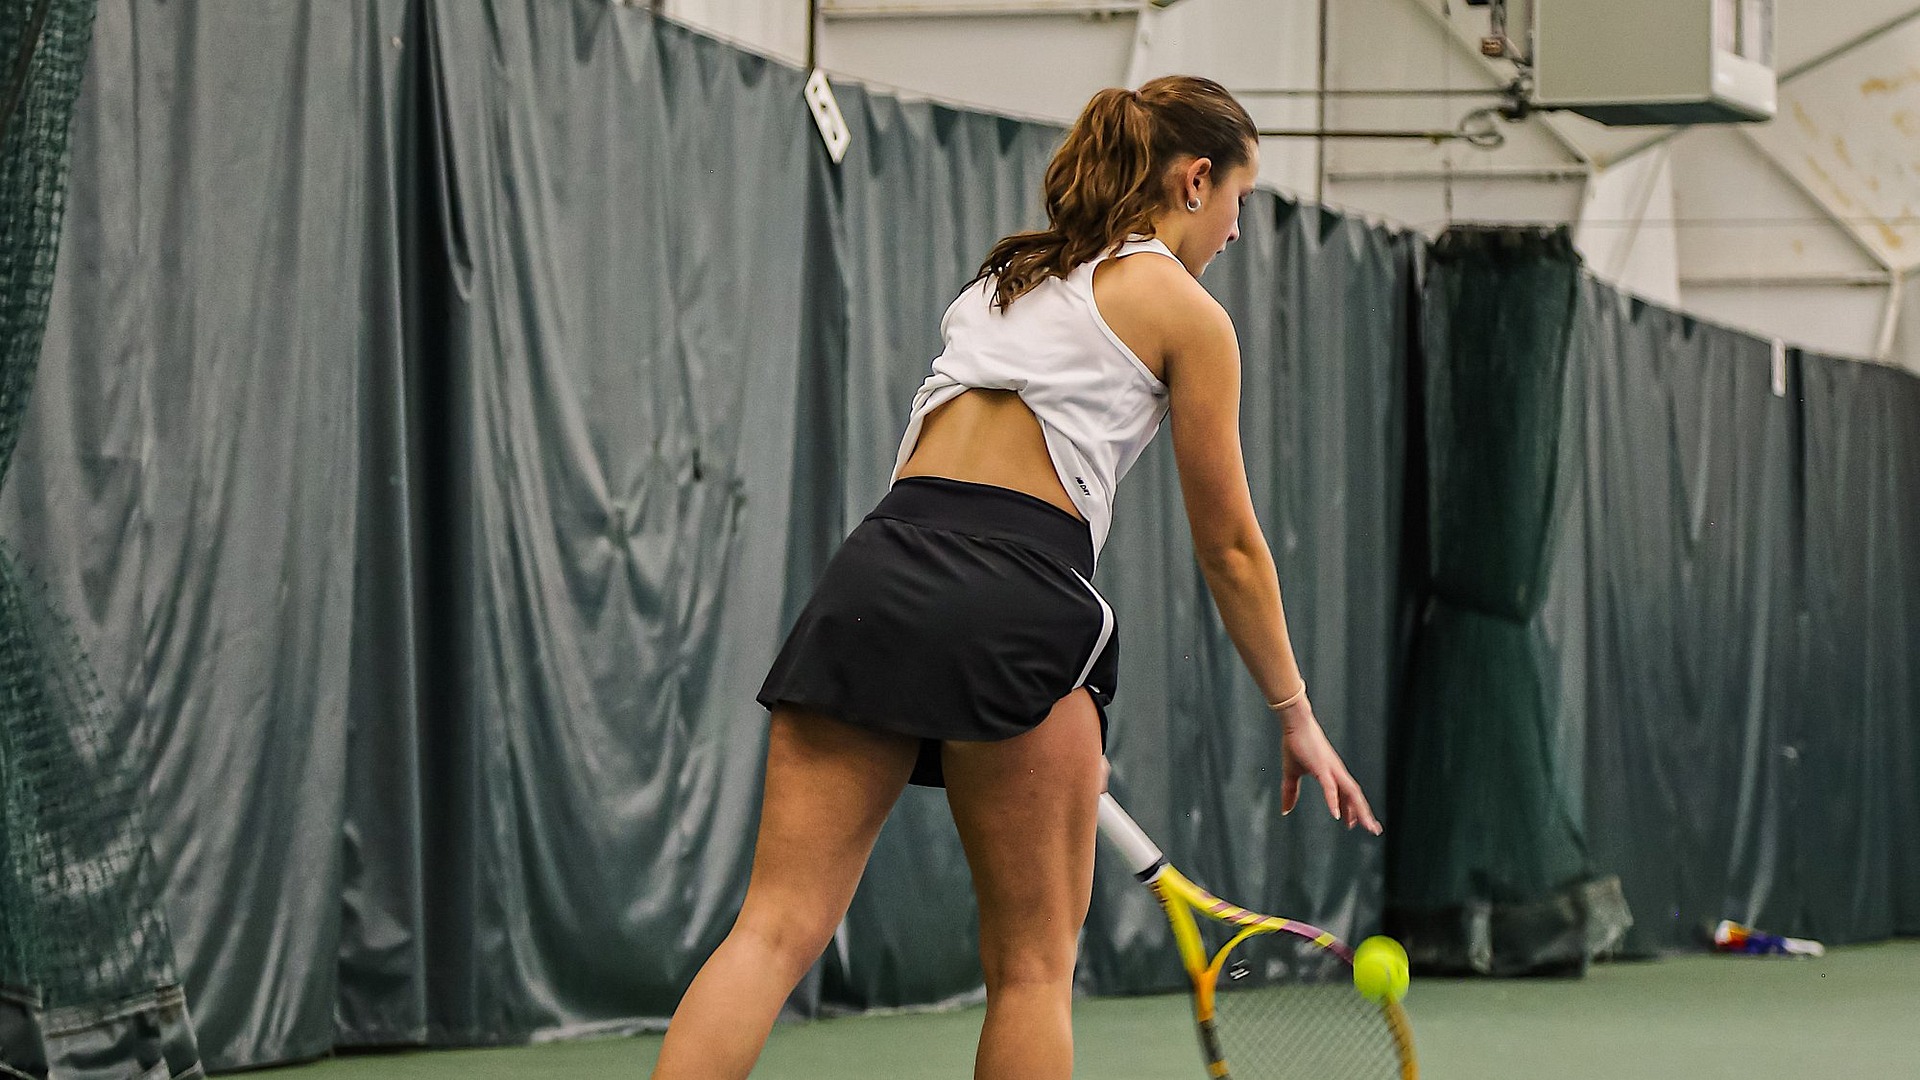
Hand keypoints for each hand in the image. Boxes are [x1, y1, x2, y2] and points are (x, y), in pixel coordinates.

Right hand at [1279, 701, 1381, 834]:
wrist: (1296, 723)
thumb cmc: (1296, 744)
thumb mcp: (1291, 773)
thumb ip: (1290, 793)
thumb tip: (1285, 810)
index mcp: (1332, 773)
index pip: (1347, 795)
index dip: (1353, 810)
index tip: (1357, 824)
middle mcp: (1337, 772)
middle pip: (1355, 796)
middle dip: (1364, 813)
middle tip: (1374, 830)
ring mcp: (1332, 769)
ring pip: (1351, 793)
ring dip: (1359, 810)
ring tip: (1366, 825)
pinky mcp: (1322, 767)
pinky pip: (1331, 787)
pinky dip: (1334, 801)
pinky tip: (1336, 815)